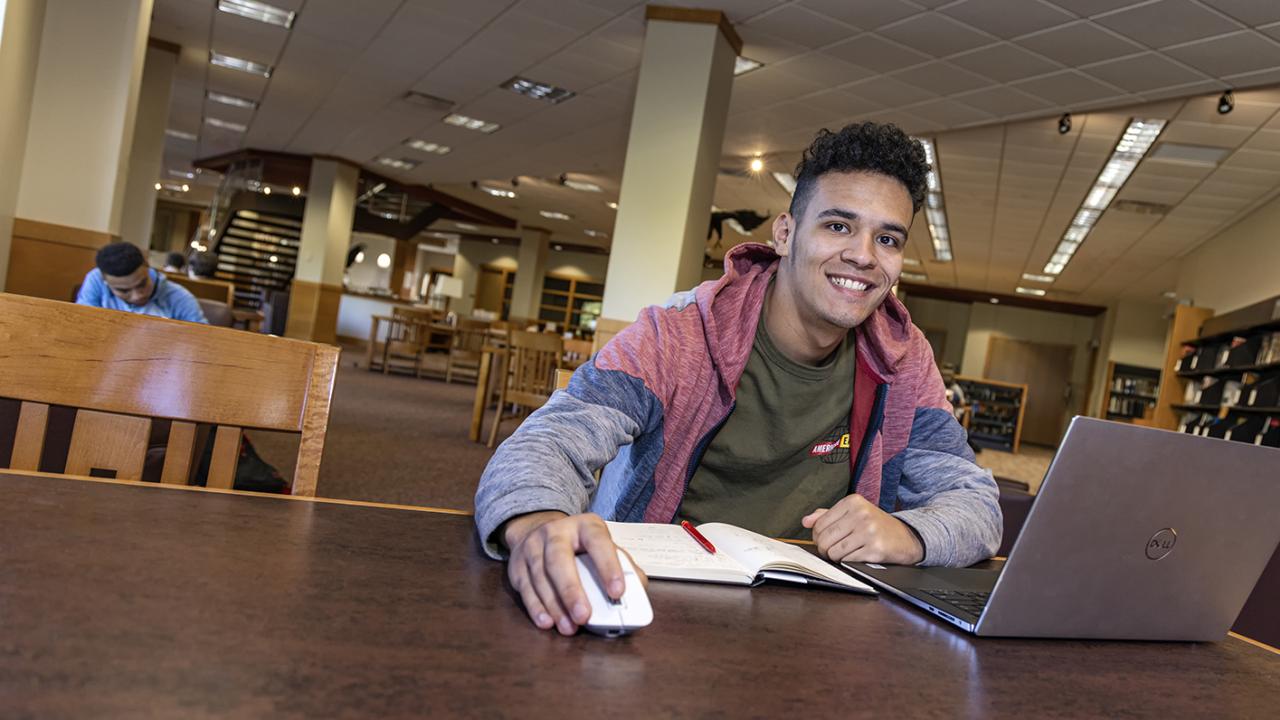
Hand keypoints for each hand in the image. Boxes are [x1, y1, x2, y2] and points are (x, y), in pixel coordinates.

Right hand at [500, 511, 645, 634]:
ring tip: (569, 627)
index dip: (608, 566)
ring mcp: (533, 546)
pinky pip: (525, 588)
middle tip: (584, 616)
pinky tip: (547, 622)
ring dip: (555, 605)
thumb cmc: (580, 546)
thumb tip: (637, 591)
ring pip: (540, 576)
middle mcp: (556, 531)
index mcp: (585, 526)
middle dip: (572, 590)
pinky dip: (536, 607)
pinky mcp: (517, 564)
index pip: (598, 542)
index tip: (617, 592)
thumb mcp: (603, 547)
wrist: (539, 531)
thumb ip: (623, 566)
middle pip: (559, 559)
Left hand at [801, 495, 923, 565]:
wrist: (906, 537)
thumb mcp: (853, 513)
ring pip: (833, 552)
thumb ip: (827, 515)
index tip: (826, 539)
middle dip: (824, 549)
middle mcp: (860, 514)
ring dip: (836, 557)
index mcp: (852, 501)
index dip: (818, 536)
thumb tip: (806, 521)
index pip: (819, 524)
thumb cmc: (876, 525)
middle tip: (833, 550)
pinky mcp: (875, 549)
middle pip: (824, 539)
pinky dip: (848, 562)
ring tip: (845, 552)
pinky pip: (847, 561)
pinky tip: (856, 556)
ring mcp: (868, 531)